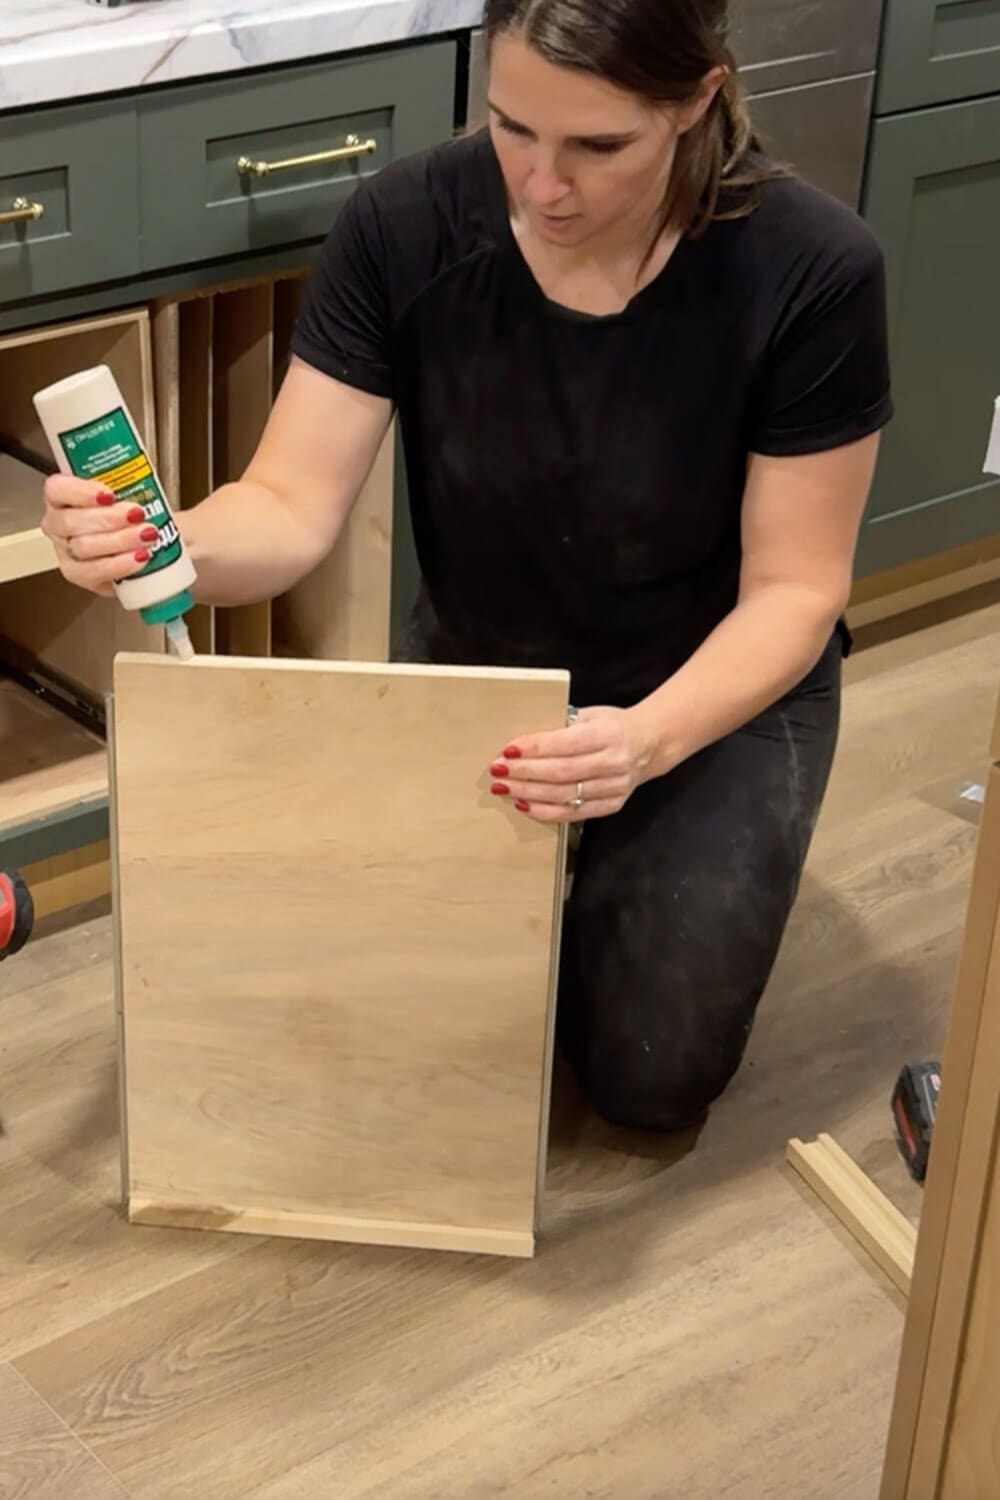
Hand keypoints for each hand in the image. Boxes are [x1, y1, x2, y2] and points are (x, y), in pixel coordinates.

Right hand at [41, 475, 154, 596]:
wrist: (150, 545)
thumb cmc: (135, 515)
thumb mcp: (131, 491)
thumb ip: (128, 483)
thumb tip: (144, 478)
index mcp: (64, 496)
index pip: (57, 489)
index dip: (80, 492)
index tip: (110, 495)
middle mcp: (59, 524)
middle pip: (70, 521)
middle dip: (107, 518)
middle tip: (137, 514)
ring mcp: (66, 551)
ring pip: (83, 547)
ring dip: (118, 541)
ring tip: (146, 536)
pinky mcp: (79, 575)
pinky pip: (93, 572)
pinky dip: (119, 565)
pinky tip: (138, 557)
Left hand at [488, 705, 653, 823]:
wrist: (649, 744)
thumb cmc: (612, 726)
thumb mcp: (591, 715)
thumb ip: (561, 726)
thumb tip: (521, 742)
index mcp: (608, 734)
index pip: (564, 744)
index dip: (534, 748)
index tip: (507, 750)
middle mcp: (614, 763)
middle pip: (561, 773)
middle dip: (524, 773)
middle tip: (497, 771)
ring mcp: (615, 788)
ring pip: (564, 796)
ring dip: (529, 793)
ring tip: (504, 788)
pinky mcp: (612, 805)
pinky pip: (573, 813)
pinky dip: (545, 811)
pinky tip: (524, 804)